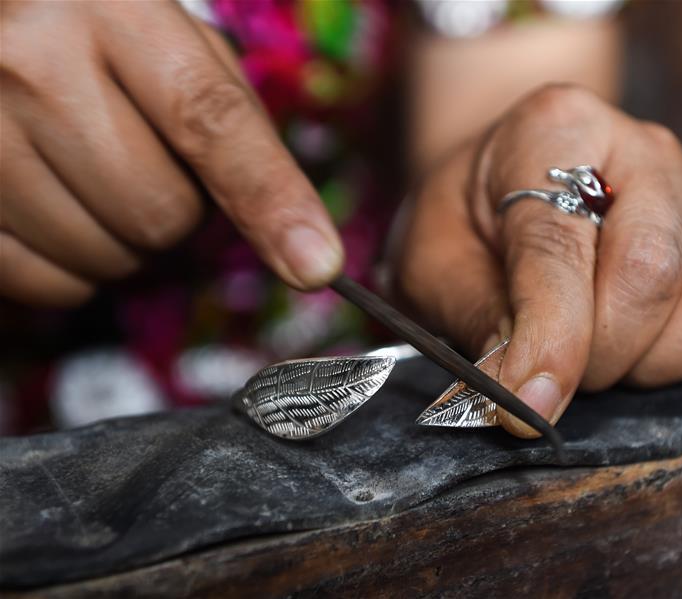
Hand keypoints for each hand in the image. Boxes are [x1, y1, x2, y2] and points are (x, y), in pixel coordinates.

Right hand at [0, 0, 341, 306]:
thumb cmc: (90, 30)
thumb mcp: (164, 35)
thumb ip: (227, 112)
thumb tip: (292, 231)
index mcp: (110, 11)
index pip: (210, 121)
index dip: (270, 199)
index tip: (318, 266)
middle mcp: (31, 67)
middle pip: (164, 213)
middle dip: (182, 212)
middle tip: (150, 166)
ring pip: (110, 258)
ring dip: (128, 242)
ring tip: (94, 178)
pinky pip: (50, 284)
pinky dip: (76, 270)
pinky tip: (61, 211)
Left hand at [391, 84, 681, 436]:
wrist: (505, 189)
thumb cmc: (467, 225)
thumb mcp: (433, 261)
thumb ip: (477, 317)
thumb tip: (529, 397)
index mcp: (557, 130)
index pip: (561, 247)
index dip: (548, 338)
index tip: (525, 405)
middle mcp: (644, 150)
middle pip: (653, 270)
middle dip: (601, 353)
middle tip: (559, 368)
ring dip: (661, 359)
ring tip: (608, 355)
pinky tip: (661, 349)